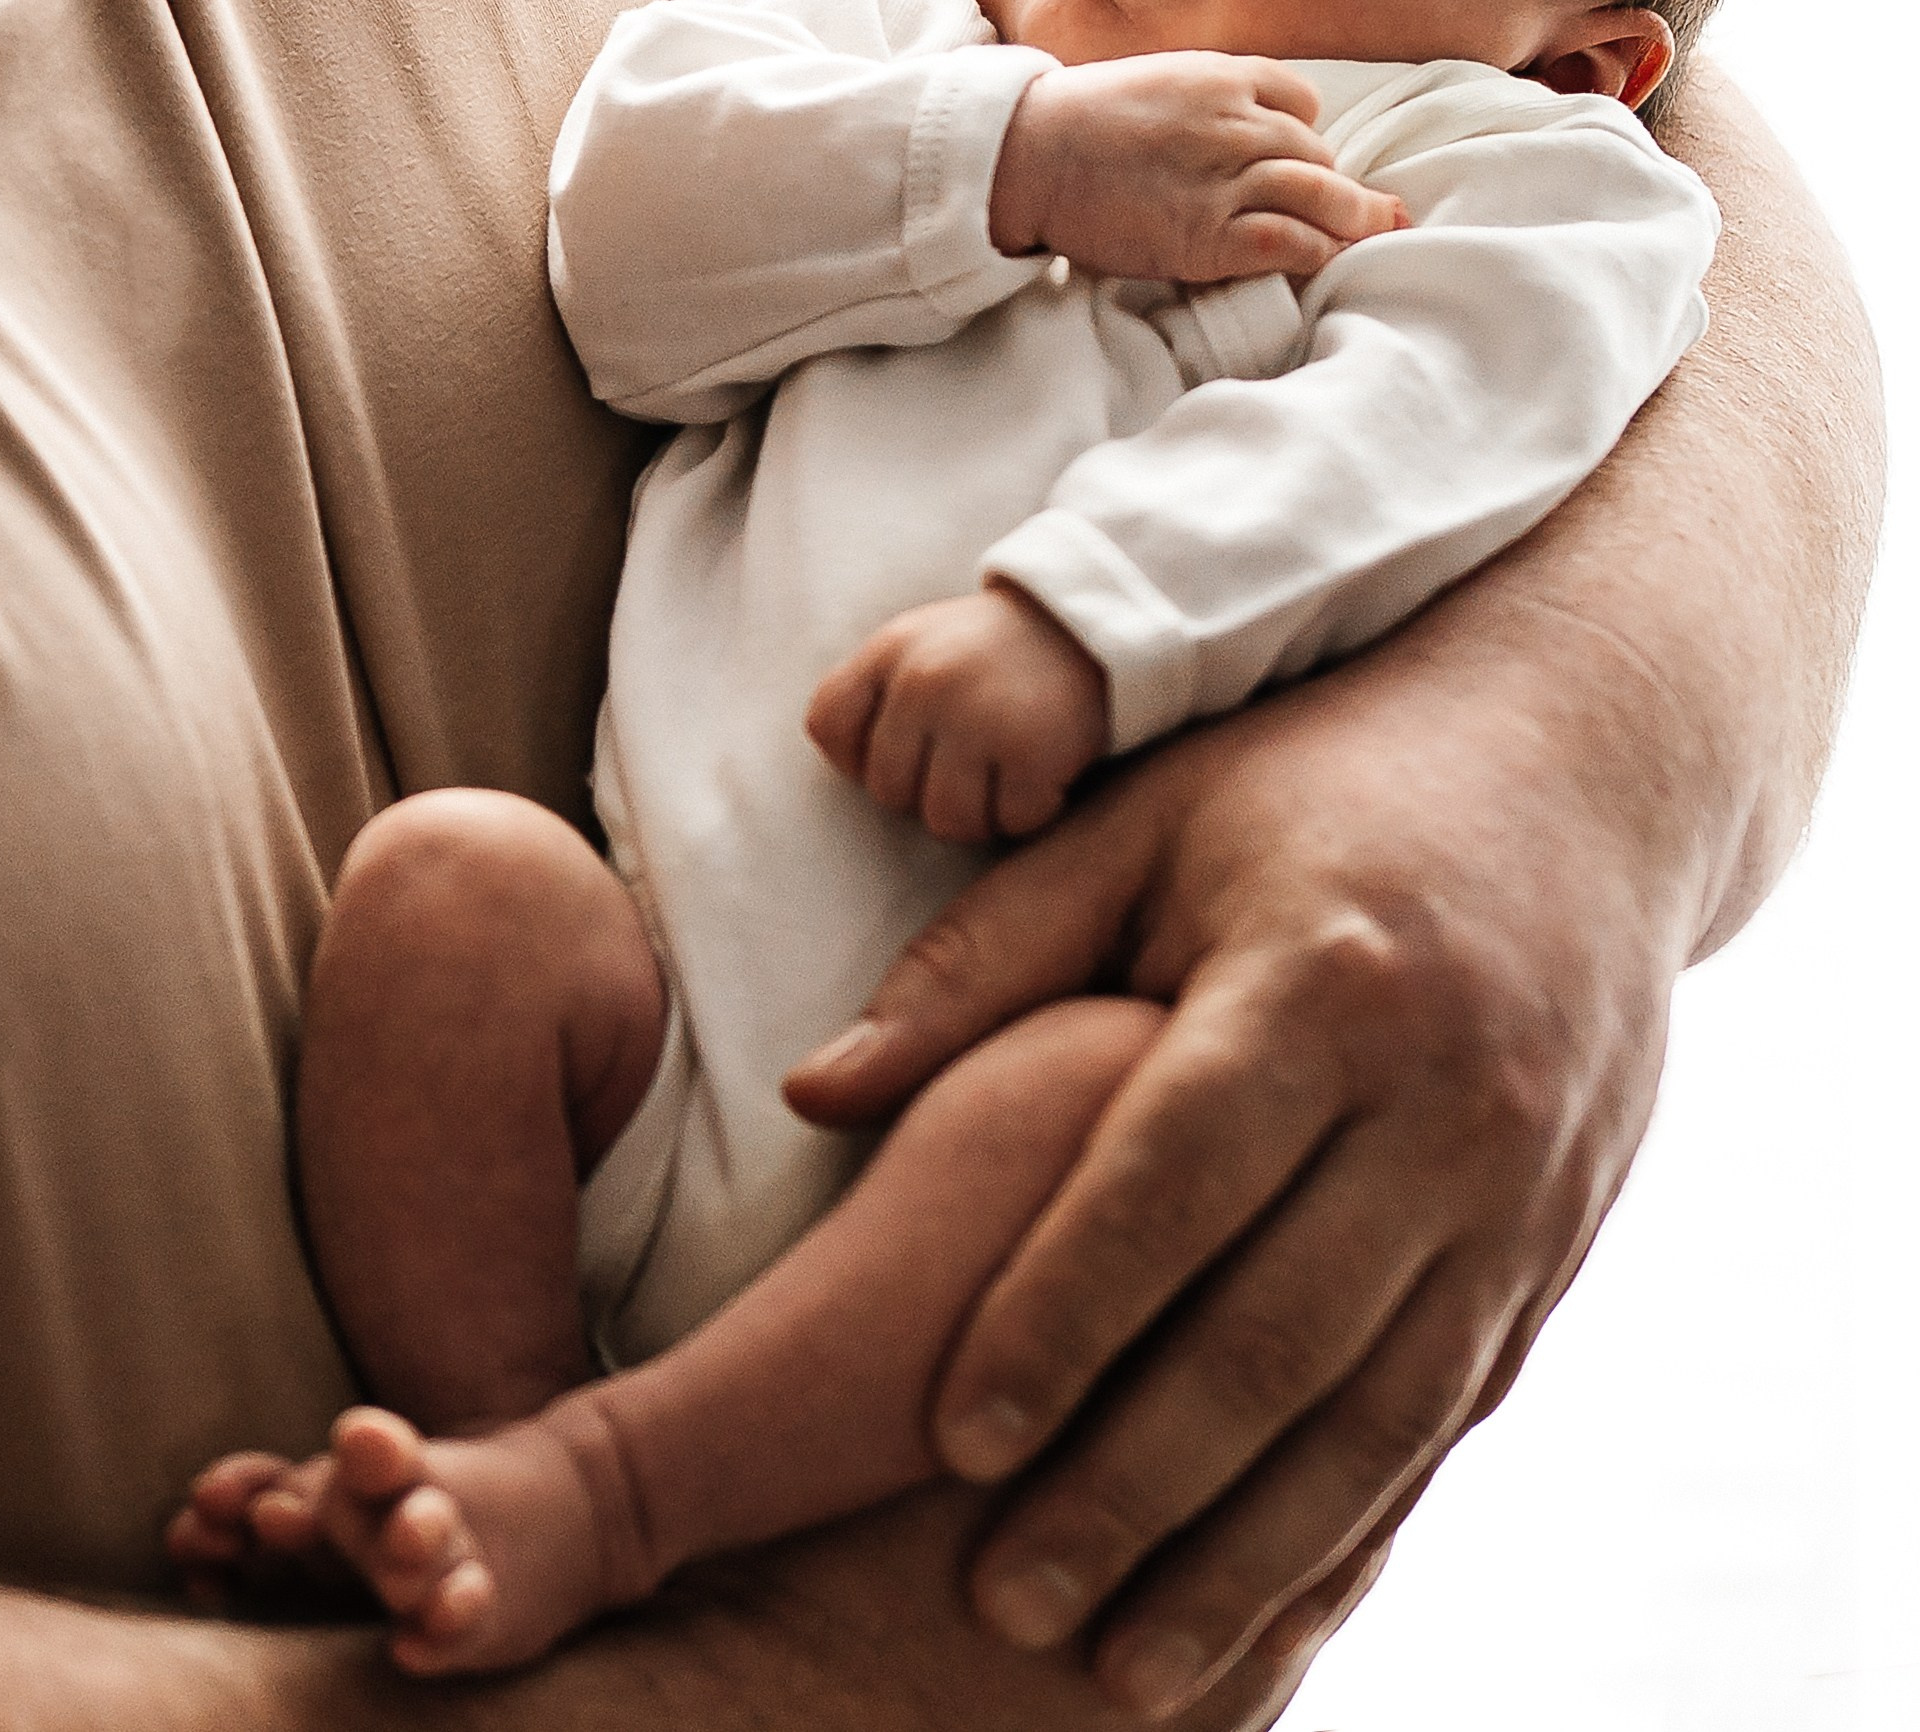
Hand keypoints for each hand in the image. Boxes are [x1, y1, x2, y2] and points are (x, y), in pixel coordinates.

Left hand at [783, 612, 1695, 1719]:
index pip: (1174, 1179)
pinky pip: (1450, 1424)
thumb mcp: (1146, 821)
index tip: (954, 1434)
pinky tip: (1267, 1614)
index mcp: (1323, 976)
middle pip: (1277, 1331)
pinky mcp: (1558, 1247)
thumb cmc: (1317, 777)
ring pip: (1376, 1416)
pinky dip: (1358, 1535)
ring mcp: (1522, 1186)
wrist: (1584, 758)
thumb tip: (814, 1095)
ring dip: (1249, 1558)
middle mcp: (1445, 1096)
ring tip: (1122, 1668)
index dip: (1064, 1314)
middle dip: (1138, 1485)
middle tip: (1007, 1601)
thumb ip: (981, 961)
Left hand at [805, 588, 1112, 841]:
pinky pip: (1011, 823)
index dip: (856, 756)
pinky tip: (1042, 774)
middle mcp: (925, 682)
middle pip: (887, 792)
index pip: (827, 725)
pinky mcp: (1031, 751)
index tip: (904, 748)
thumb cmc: (992, 652)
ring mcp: (977, 717)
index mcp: (890, 651)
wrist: (1088, 624)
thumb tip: (849, 768)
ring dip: (979, 814)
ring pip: (946, 822)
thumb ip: (876, 693)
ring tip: (1003, 775)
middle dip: (926, 791)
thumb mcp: (921, 645)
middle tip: (969, 763)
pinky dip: (1030, 812)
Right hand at [987, 57, 1404, 281]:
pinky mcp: (1207, 236)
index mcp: (1220, 78)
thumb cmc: (1077, 120)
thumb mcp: (1153, 82)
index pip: (1300, 101)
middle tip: (1354, 208)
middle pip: (1315, 153)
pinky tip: (1319, 257)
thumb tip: (1238, 126)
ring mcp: (1223, 180)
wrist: (1026, 153)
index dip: (1303, 131)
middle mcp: (1233, 124)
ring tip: (1373, 231)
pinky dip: (1315, 251)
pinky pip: (1289, 242)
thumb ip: (1204, 99)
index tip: (1295, 157)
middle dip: (1331, 182)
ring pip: (1320, 195)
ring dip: (1352, 218)